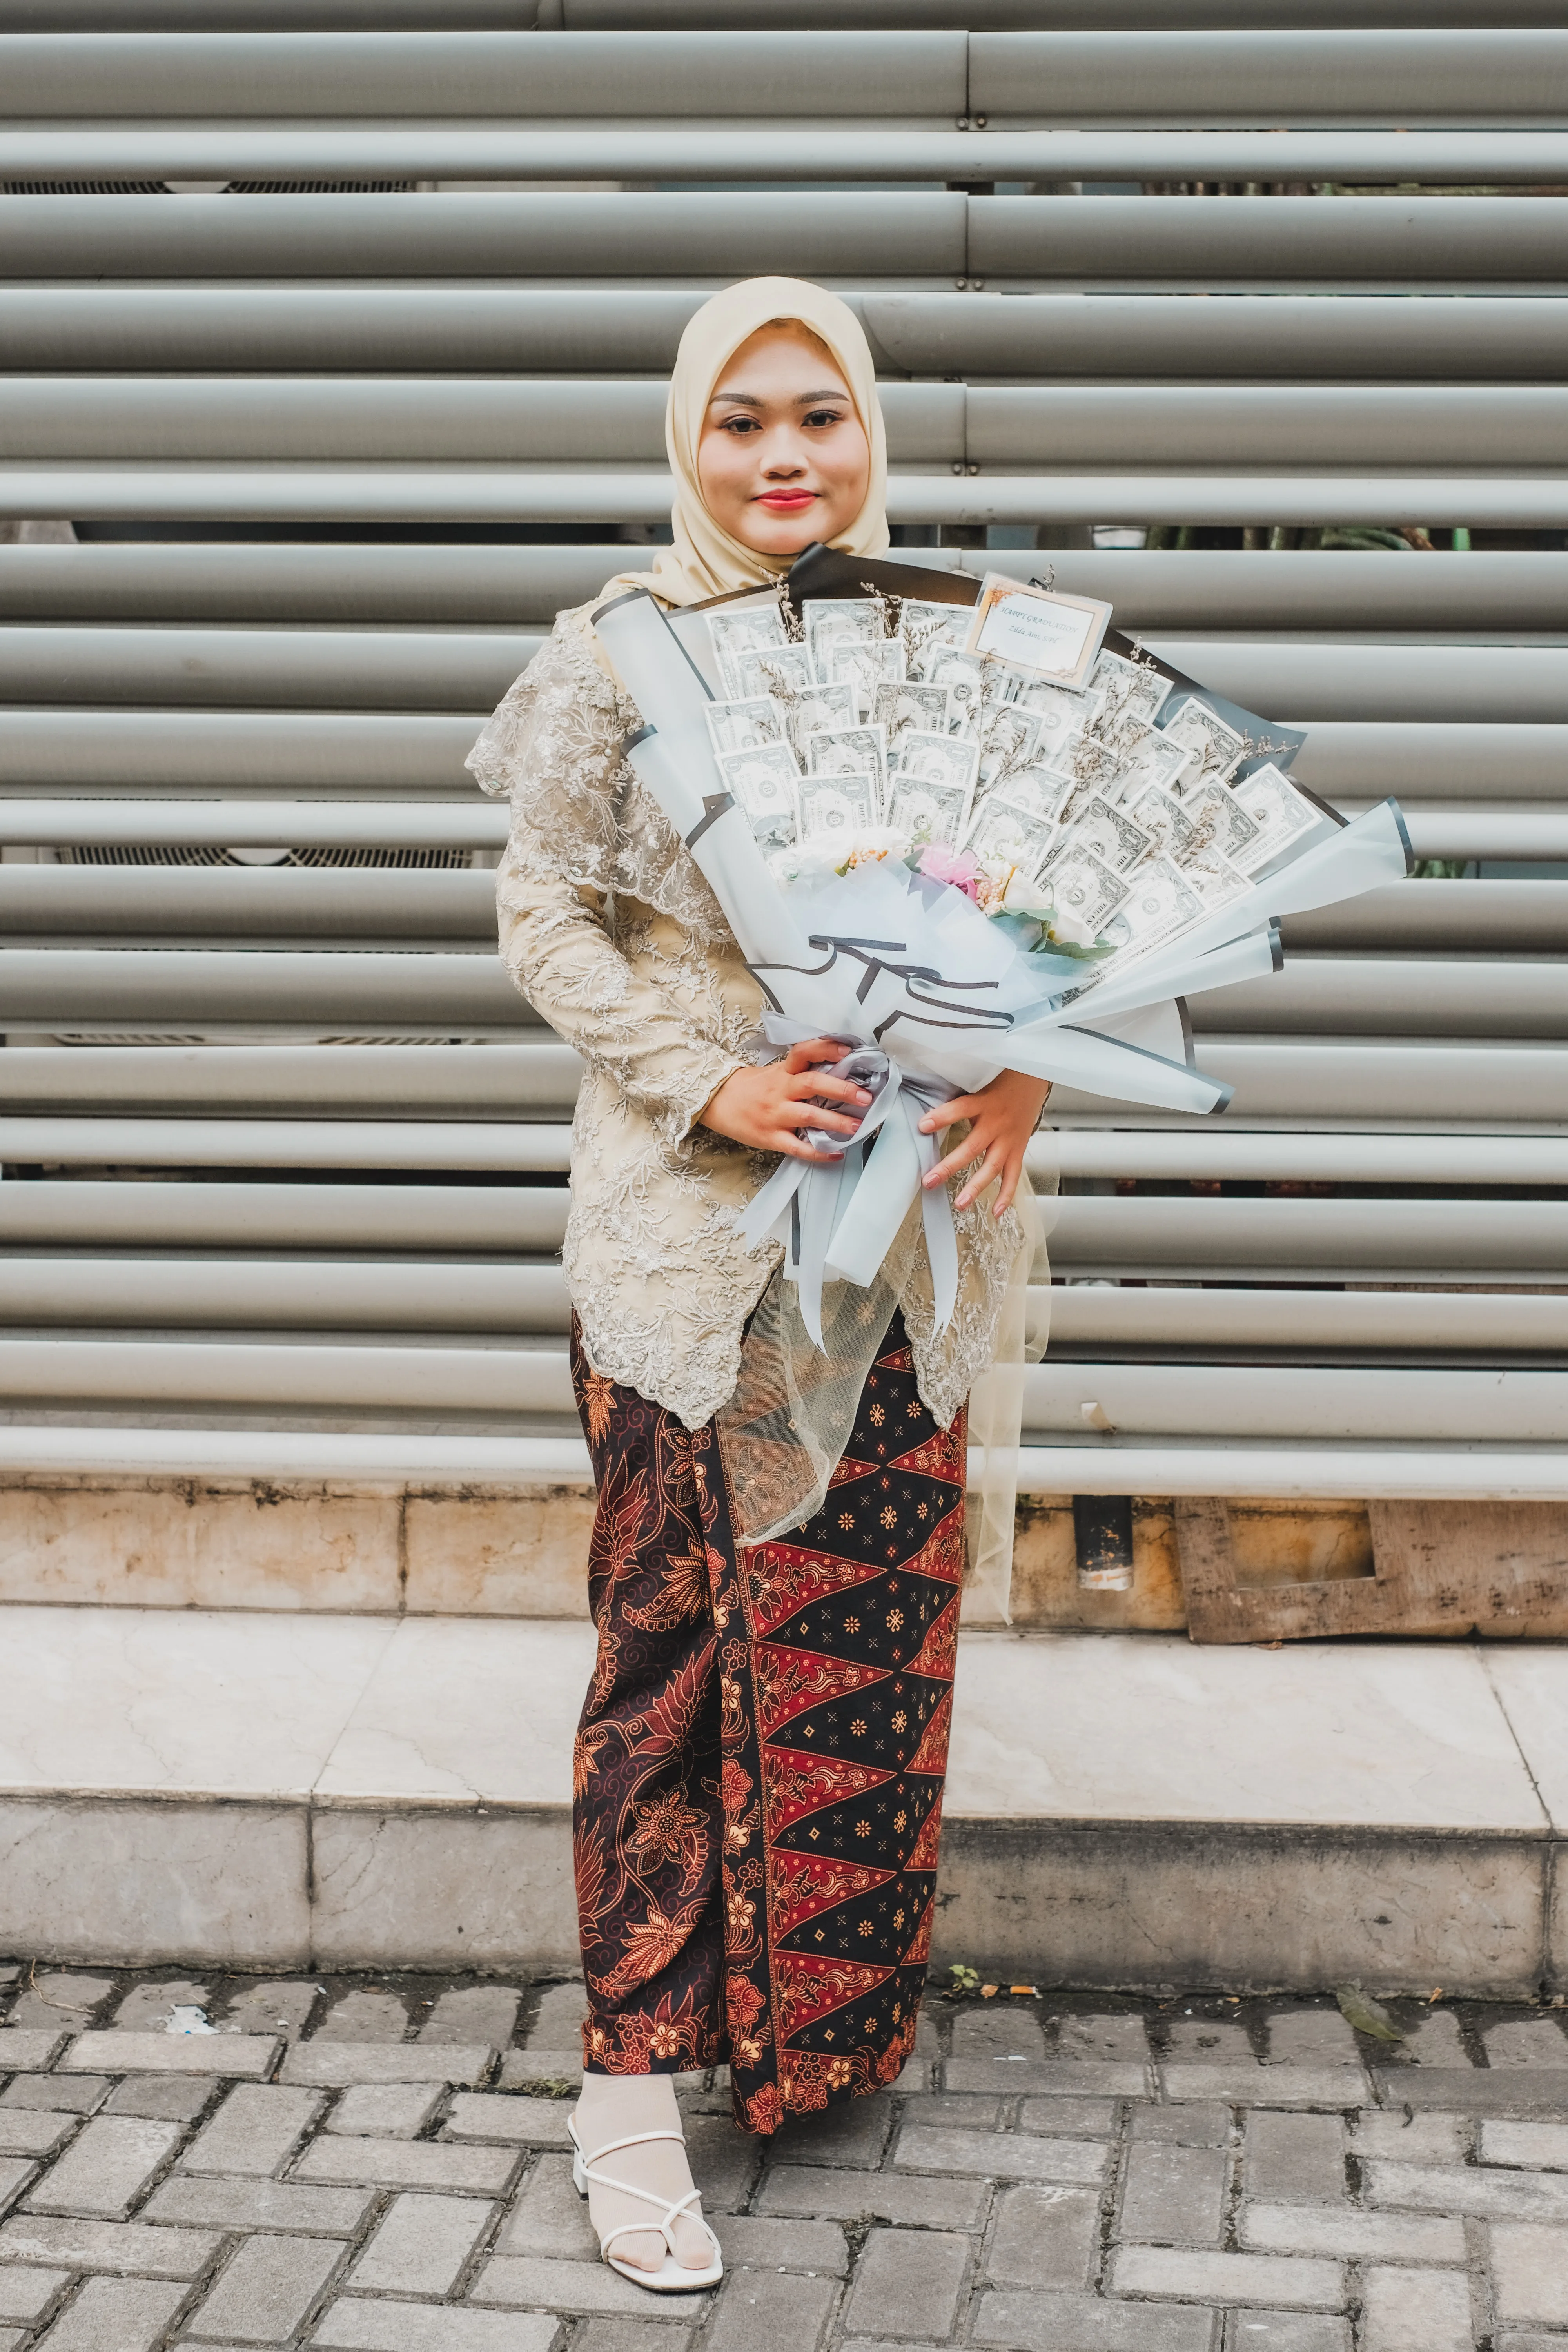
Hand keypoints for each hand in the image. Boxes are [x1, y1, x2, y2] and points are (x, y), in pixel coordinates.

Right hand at [700, 1039, 871, 1162]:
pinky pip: (798, 1147)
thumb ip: (801, 1072)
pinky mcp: (771, 1137)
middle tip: (864, 1097)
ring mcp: (775, 1115)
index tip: (848, 1050)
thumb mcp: (775, 1071)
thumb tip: (838, 1070)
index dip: (826, 1048)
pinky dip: (819, 1152)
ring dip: (836, 1122)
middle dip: (841, 1090)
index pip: (804, 1052)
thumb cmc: (750, 1087)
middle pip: (812, 1084)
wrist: (716, 1101)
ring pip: (809, 1116)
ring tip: (856, 1126)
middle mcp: (780, 1090)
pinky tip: (835, 1153)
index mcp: (782, 1071)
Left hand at [918, 1068, 1050, 1216]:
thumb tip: (928, 1106)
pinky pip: (1013, 1176)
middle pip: (972, 1147)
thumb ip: (957, 1095)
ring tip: (960, 1204)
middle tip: (930, 1181)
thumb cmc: (1001, 1080)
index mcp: (985, 1102)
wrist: (1033, 1080)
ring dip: (975, 1187)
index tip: (923, 1126)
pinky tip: (995, 1212)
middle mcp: (997, 1123)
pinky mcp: (1018, 1150)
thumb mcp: (978, 1081)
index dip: (942, 1117)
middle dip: (949, 1166)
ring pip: (991, 1167)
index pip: (961, 1109)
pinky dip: (1006, 1195)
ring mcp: (1009, 1140)